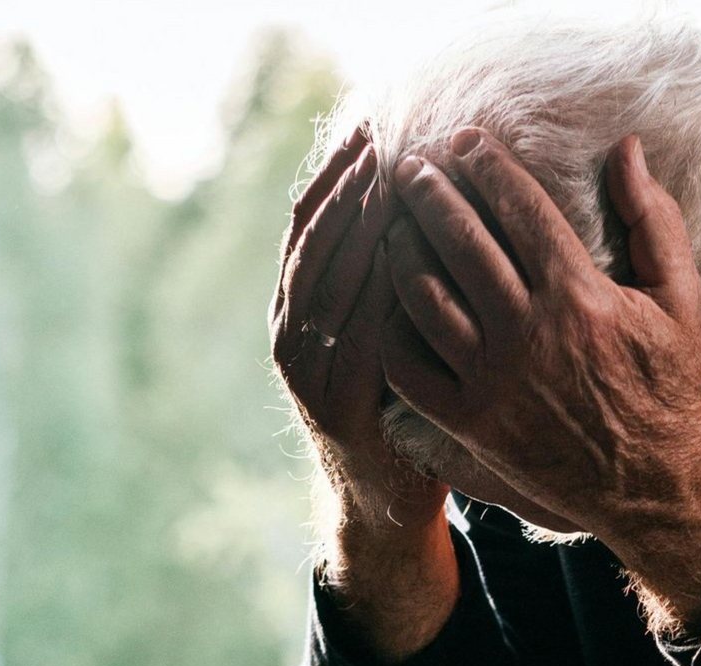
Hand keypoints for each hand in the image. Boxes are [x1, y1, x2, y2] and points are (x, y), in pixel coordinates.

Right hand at [269, 123, 448, 540]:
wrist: (384, 503)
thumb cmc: (398, 411)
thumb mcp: (381, 340)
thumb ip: (381, 285)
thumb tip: (408, 208)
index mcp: (296, 312)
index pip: (308, 226)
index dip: (333, 174)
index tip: (366, 127)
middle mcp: (292, 334)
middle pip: (314, 241)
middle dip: (345, 184)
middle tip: (378, 133)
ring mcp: (308, 370)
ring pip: (327, 279)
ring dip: (354, 224)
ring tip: (385, 173)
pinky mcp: (335, 402)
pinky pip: (353, 332)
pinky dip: (371, 287)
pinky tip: (396, 250)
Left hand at [378, 129, 700, 553]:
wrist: (652, 484)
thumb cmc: (668, 385)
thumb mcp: (680, 299)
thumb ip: (653, 220)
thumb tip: (627, 149)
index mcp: (580, 296)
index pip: (519, 209)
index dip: (485, 165)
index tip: (463, 140)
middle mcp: (529, 335)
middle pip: (459, 241)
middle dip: (427, 193)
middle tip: (410, 168)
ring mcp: (492, 381)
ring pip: (423, 297)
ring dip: (401, 250)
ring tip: (394, 225)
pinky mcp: (469, 422)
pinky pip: (408, 365)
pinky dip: (392, 326)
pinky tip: (393, 301)